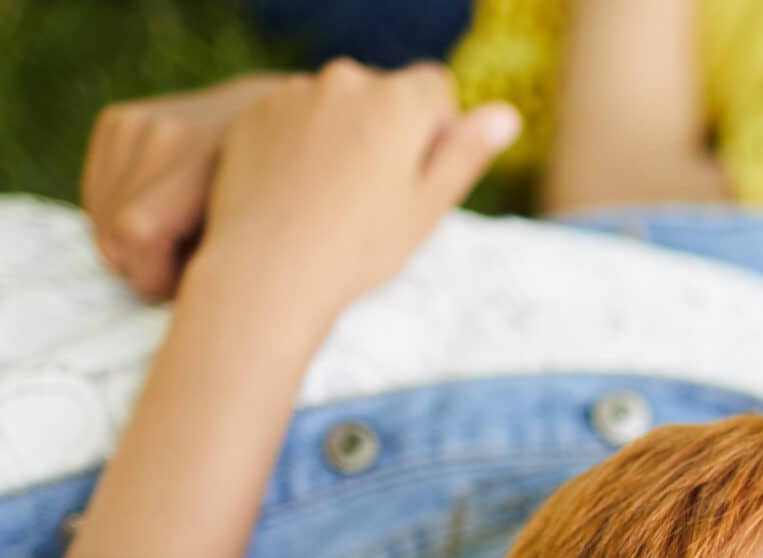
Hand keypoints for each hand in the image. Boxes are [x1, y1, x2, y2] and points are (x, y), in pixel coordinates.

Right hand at [82, 73, 289, 299]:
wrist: (279, 123)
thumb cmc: (280, 199)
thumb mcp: (270, 239)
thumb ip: (227, 263)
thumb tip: (192, 310)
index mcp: (207, 157)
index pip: (137, 231)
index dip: (156, 278)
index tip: (193, 286)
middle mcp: (164, 131)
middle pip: (114, 238)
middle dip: (148, 268)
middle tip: (193, 263)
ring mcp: (135, 121)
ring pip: (101, 224)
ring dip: (135, 247)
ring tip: (184, 236)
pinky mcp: (116, 121)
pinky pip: (96, 200)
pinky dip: (121, 219)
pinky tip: (164, 214)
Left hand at [186, 61, 520, 326]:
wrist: (268, 270)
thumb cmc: (359, 248)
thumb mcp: (428, 207)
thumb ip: (466, 152)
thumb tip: (506, 115)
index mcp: (399, 102)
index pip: (436, 87)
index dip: (435, 130)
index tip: (416, 175)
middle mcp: (346, 81)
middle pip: (384, 93)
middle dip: (387, 129)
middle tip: (374, 195)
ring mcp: (295, 93)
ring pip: (337, 105)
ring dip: (343, 134)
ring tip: (332, 198)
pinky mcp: (256, 112)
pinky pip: (293, 116)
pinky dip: (300, 142)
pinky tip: (297, 191)